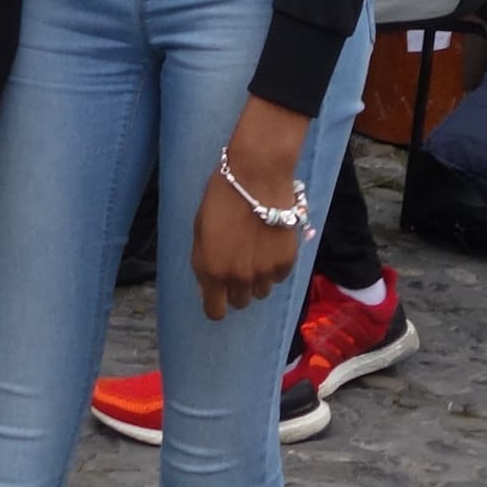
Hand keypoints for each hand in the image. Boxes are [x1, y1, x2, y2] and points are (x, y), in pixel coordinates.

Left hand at [189, 99, 313, 320]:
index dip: (215, 303)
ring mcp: (265, 271)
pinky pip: (279, 277)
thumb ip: (203, 261)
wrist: (257, 175)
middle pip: (240, 302)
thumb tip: (207, 286)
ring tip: (255, 252)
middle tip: (237, 265)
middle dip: (236, 288)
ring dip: (256, 279)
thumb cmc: (221, 196)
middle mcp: (239, 277)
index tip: (218, 293)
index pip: (215, 312)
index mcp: (213, 270)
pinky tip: (269, 245)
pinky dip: (274, 267)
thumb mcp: (200, 230)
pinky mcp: (286, 261)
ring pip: (261, 291)